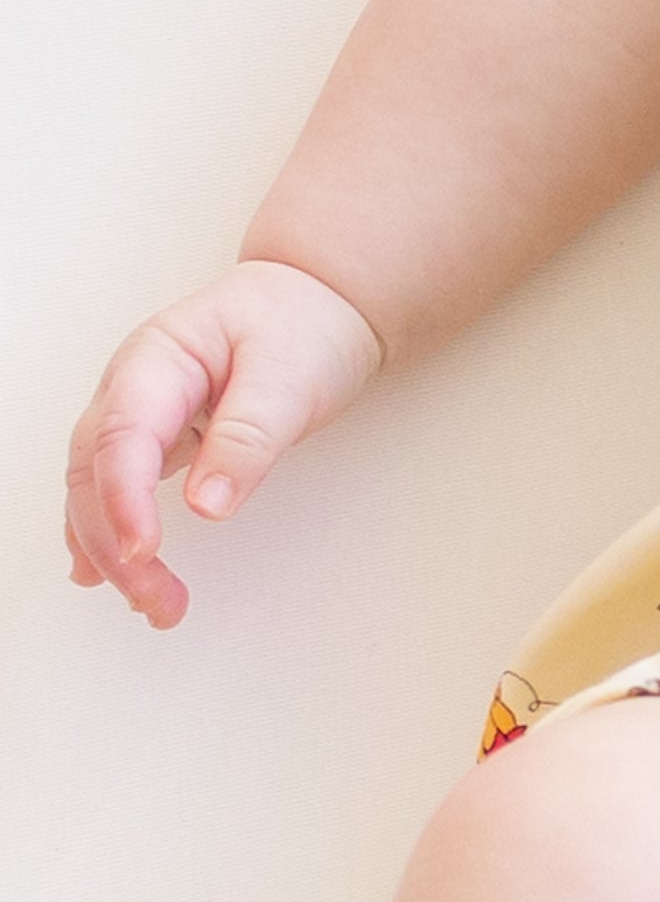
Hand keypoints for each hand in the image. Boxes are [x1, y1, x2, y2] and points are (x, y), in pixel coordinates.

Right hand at [64, 258, 383, 627]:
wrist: (319, 299)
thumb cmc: (305, 322)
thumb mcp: (292, 372)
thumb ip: (249, 436)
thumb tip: (206, 504)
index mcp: (158, 357)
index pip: (122, 436)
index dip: (124, 500)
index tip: (142, 552)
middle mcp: (133, 386)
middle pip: (96, 472)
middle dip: (115, 542)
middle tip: (158, 598)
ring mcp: (140, 412)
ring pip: (97, 488)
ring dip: (113, 549)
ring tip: (153, 602)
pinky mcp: (158, 438)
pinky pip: (118, 488)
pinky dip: (112, 532)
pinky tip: (110, 570)